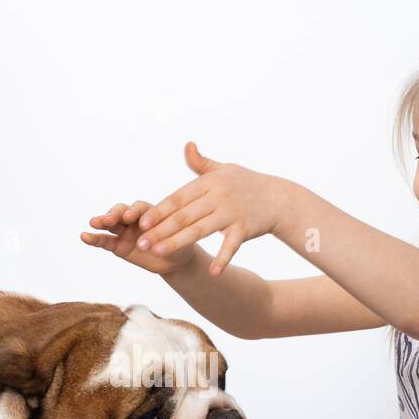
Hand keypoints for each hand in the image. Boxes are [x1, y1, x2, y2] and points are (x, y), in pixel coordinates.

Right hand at [80, 200, 197, 275]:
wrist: (175, 260)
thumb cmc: (181, 244)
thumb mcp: (181, 237)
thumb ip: (172, 235)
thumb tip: (166, 238)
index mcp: (150, 212)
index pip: (139, 208)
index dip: (133, 211)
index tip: (130, 217)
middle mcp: (135, 219)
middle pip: (121, 212)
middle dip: (114, 214)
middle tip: (108, 219)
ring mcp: (125, 231)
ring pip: (110, 224)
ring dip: (101, 222)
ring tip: (93, 223)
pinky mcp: (118, 246)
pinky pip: (104, 241)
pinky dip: (94, 239)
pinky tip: (84, 236)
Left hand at [135, 142, 286, 275]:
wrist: (278, 197)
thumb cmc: (246, 183)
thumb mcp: (224, 169)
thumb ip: (201, 163)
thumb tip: (187, 146)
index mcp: (209, 182)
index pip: (178, 198)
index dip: (159, 211)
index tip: (140, 222)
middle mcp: (218, 196)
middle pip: (184, 216)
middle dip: (160, 230)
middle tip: (141, 243)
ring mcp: (232, 212)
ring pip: (200, 230)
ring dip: (178, 242)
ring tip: (158, 253)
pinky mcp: (245, 228)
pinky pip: (231, 245)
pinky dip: (222, 259)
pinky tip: (212, 273)